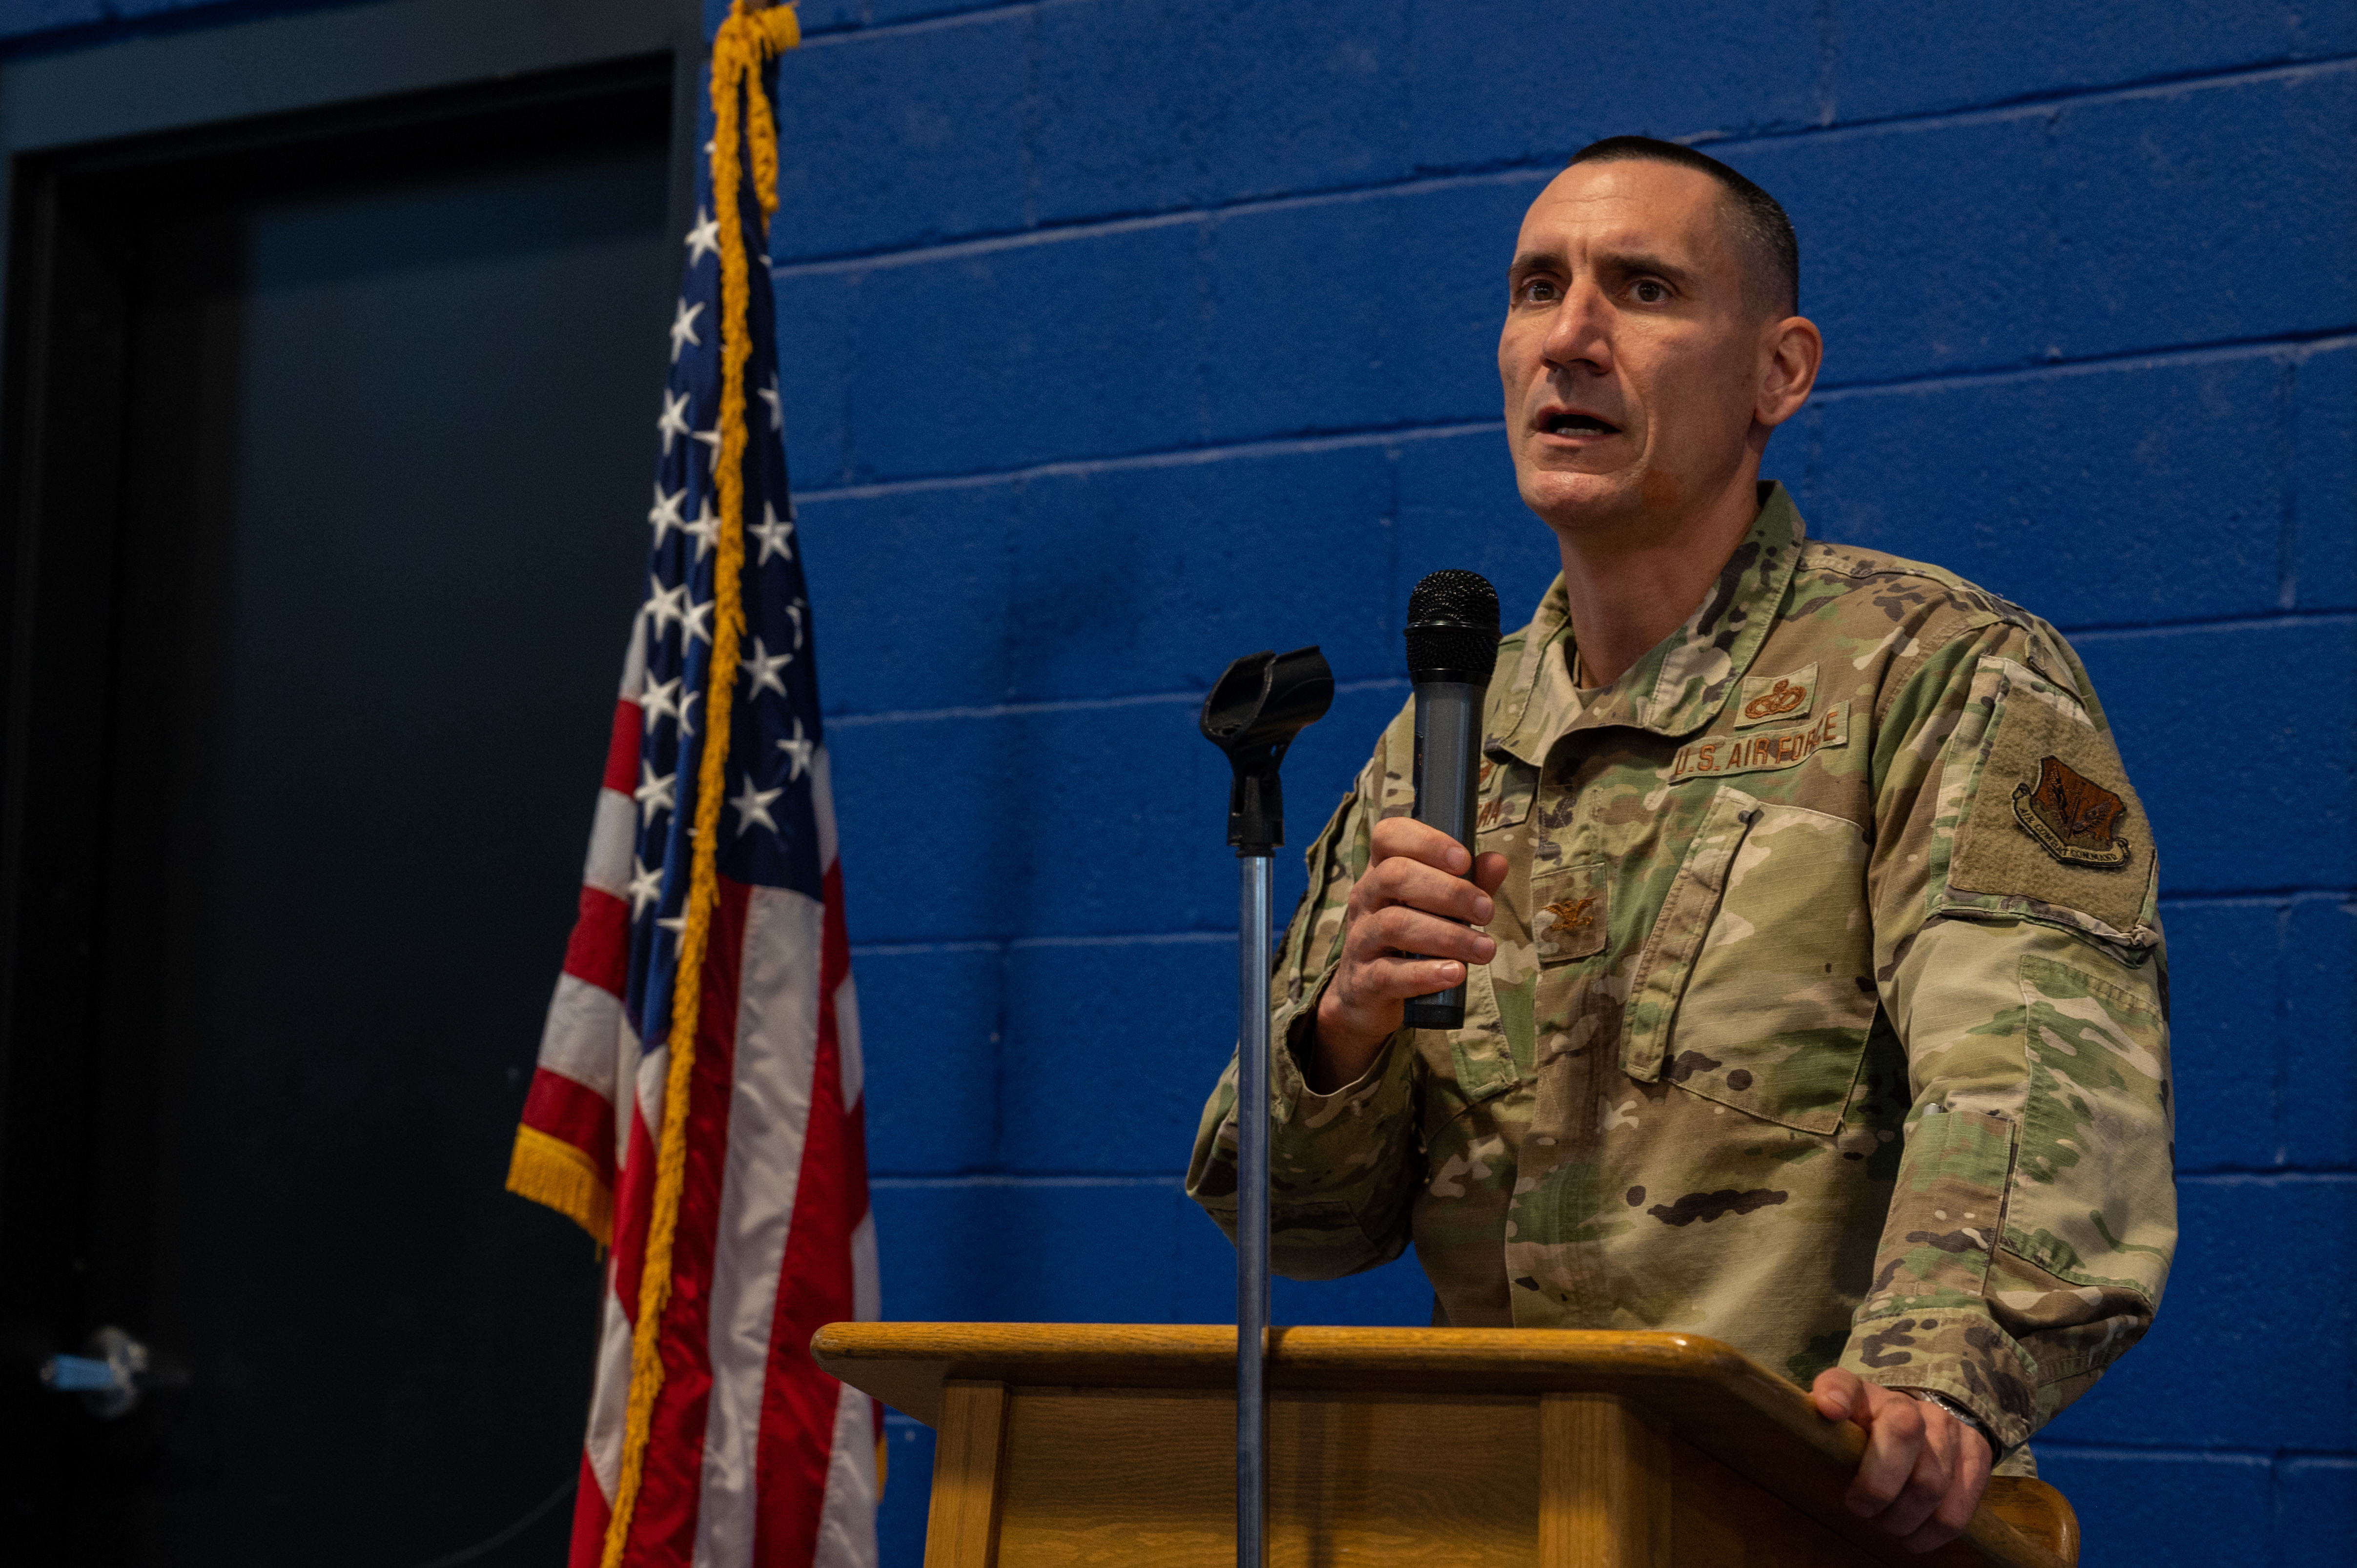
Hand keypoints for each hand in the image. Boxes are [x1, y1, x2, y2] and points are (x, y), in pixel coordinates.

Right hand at [1308, 817, 1508, 1090]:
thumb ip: (1468, 886)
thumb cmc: (1411, 943)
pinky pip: (1388, 974)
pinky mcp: (1362, 981)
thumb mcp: (1440, 910)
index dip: (1426, 841)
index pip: (1389, 836)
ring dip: (1447, 936)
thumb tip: (1497, 861)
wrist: (1366, 997)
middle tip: (1486, 911)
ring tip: (1484, 949)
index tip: (1464, 861)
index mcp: (1382, 872)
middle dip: (1449, 891)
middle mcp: (1365, 899)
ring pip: (1394, 925)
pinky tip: (1455, 974)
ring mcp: (1360, 940)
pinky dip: (1425, 974)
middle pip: (1395, 876)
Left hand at [1809, 1370, 1993, 1552]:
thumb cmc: (1868, 1440)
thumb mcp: (1840, 1431)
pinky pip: (1957, 1510)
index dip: (1837, 1393)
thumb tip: (1827, 1407)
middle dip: (1877, 1487)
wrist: (1924, 1431)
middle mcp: (1912, 1405)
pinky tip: (1914, 1537)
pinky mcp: (1978, 1455)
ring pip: (1930, 1484)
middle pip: (1901, 1435)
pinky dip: (1931, 1533)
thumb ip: (1824, 1422)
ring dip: (1903, 1518)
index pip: (1846, 1384)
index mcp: (1865, 1396)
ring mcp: (1950, 1428)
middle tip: (1863, 1509)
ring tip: (1888, 1524)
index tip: (1830, 1411)